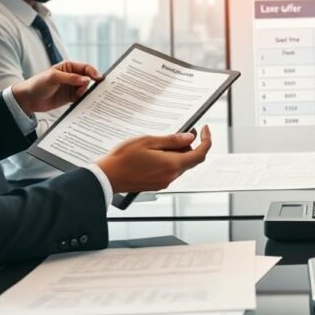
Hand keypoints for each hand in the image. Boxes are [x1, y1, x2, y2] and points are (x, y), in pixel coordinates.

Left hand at [11, 61, 101, 116]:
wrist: (28, 100)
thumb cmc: (37, 84)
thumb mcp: (53, 78)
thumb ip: (70, 78)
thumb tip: (86, 80)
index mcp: (68, 67)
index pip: (85, 68)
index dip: (93, 72)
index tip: (99, 79)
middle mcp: (72, 76)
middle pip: (88, 78)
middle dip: (92, 83)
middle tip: (95, 90)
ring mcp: (72, 87)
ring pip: (86, 89)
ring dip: (87, 93)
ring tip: (81, 97)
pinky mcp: (71, 98)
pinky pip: (82, 98)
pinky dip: (84, 100)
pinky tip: (83, 102)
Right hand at [97, 126, 211, 193]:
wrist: (107, 177)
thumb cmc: (123, 158)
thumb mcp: (148, 141)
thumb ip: (172, 140)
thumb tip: (189, 138)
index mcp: (172, 165)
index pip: (200, 154)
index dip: (206, 141)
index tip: (205, 130)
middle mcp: (171, 176)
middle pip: (190, 159)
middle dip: (188, 145)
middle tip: (178, 133)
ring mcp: (164, 182)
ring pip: (179, 164)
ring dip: (176, 152)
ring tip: (159, 143)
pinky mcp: (157, 184)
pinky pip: (170, 170)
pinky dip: (168, 160)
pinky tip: (154, 153)